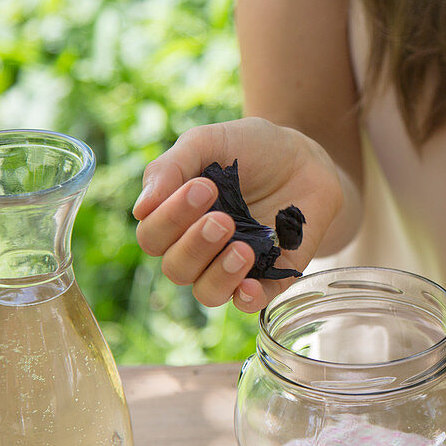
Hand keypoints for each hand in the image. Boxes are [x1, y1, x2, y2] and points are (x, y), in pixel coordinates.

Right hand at [133, 117, 343, 311]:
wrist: (305, 157)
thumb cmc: (251, 148)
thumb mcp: (208, 142)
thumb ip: (171, 167)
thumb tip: (140, 209)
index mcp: (178, 219)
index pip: (153, 237)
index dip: (170, 219)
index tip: (204, 186)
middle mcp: (200, 248)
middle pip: (176, 268)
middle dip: (195, 245)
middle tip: (224, 218)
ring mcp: (234, 265)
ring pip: (207, 292)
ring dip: (219, 274)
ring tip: (242, 248)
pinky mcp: (271, 276)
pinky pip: (251, 303)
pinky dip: (247, 299)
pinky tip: (251, 285)